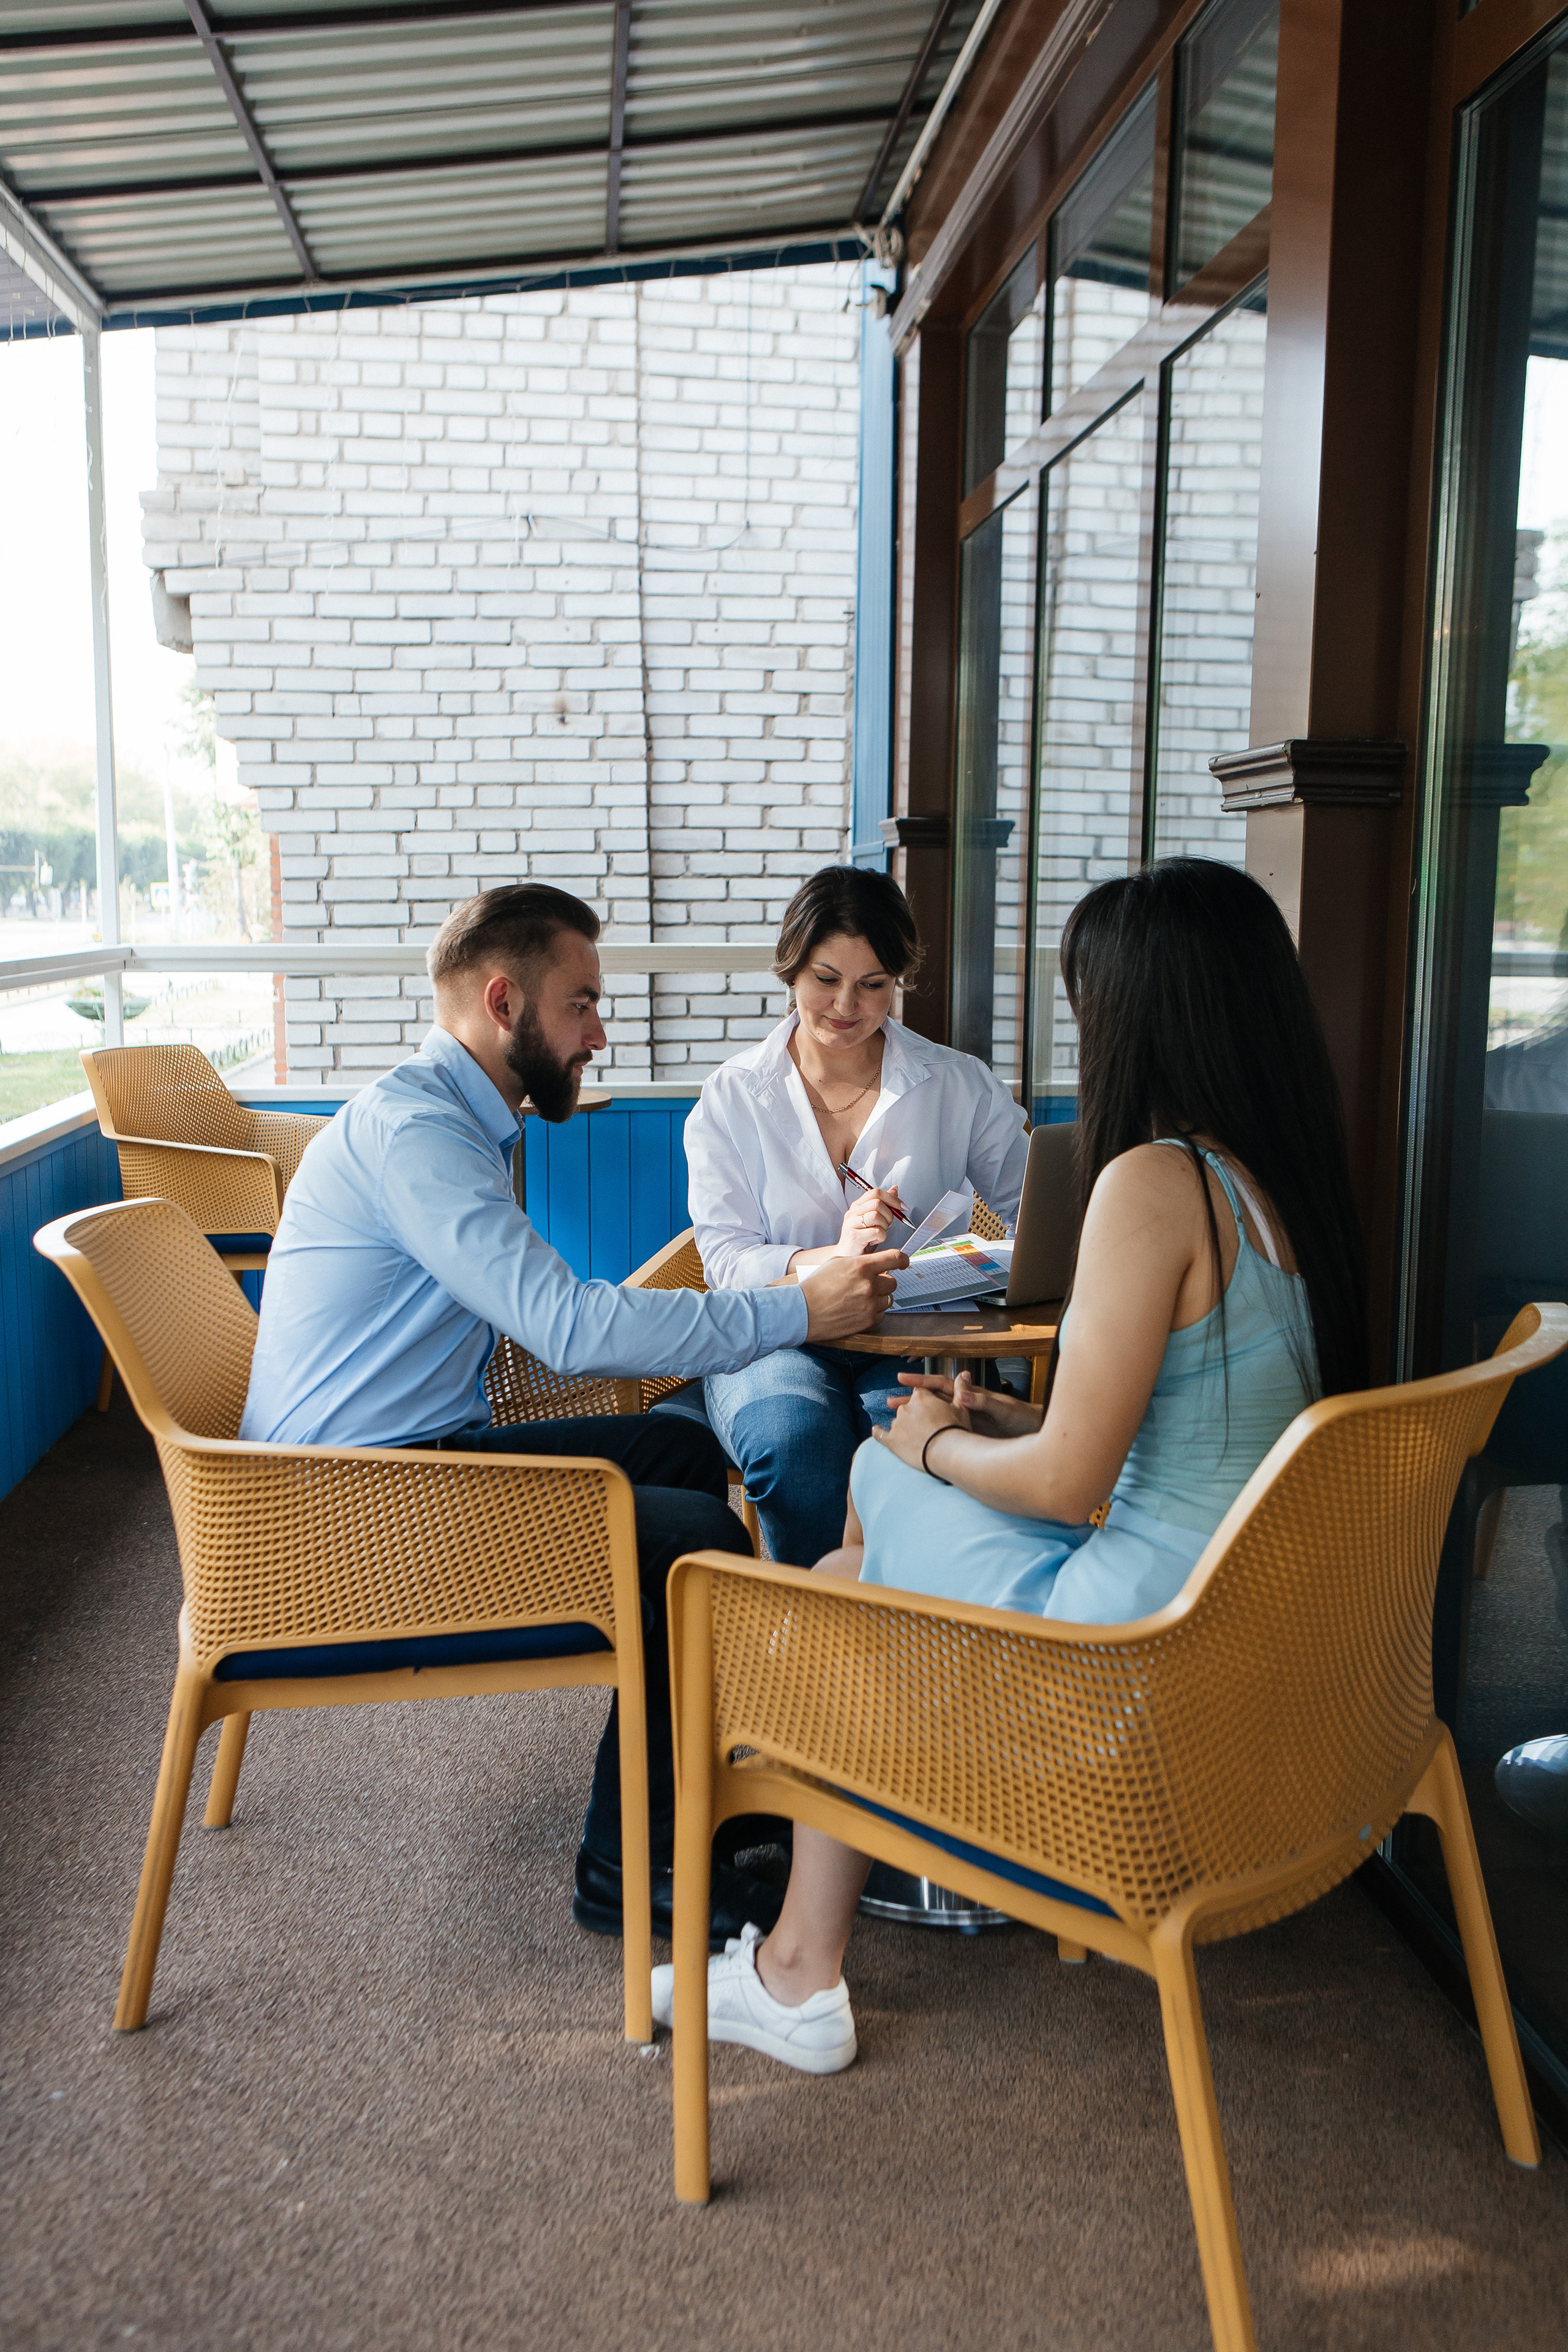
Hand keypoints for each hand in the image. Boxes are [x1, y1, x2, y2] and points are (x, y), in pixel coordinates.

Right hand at [801, 1247, 905, 1340]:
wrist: (802, 1310)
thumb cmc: (815, 1285)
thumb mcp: (837, 1263)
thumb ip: (860, 1263)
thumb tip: (877, 1266)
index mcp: (861, 1266)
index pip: (894, 1258)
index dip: (902, 1259)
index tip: (904, 1262)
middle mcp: (869, 1285)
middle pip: (893, 1282)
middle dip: (884, 1282)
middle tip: (870, 1284)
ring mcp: (869, 1304)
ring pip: (888, 1299)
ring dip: (879, 1298)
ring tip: (861, 1298)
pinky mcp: (867, 1321)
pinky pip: (881, 1315)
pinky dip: (874, 1312)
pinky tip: (859, 1309)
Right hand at [836, 1187, 905, 1255]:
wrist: (847, 1256)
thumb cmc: (861, 1238)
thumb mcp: (873, 1219)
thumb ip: (883, 1204)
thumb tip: (894, 1189)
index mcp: (857, 1206)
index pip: (875, 1193)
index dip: (892, 1198)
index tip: (902, 1207)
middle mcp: (853, 1213)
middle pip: (877, 1203)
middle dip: (889, 1215)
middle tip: (887, 1225)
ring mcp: (851, 1224)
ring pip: (877, 1216)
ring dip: (884, 1226)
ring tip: (879, 1233)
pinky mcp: (854, 1236)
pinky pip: (876, 1231)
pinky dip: (881, 1237)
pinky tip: (875, 1241)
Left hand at [873, 1378, 967, 1470]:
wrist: (947, 1452)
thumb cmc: (956, 1430)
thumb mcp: (962, 1408)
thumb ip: (960, 1390)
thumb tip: (964, 1374)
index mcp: (921, 1397)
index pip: (919, 1392)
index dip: (924, 1399)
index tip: (926, 1404)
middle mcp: (906, 1407)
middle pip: (906, 1407)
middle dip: (913, 1413)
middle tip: (920, 1423)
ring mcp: (898, 1423)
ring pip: (897, 1420)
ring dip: (902, 1425)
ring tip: (912, 1435)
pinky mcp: (892, 1440)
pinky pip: (880, 1434)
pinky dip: (878, 1432)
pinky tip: (876, 1430)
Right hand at [893, 1369, 1042, 1440]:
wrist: (1035, 1432)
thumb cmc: (1022, 1418)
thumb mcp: (1002, 1409)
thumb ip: (982, 1401)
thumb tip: (962, 1392)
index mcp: (971, 1394)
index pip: (942, 1385)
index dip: (922, 1382)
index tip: (902, 1379)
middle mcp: (966, 1406)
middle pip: (934, 1401)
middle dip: (912, 1401)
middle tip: (891, 1402)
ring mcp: (966, 1420)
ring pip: (936, 1417)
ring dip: (918, 1417)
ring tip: (898, 1421)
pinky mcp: (969, 1434)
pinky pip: (945, 1431)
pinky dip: (931, 1433)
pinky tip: (919, 1440)